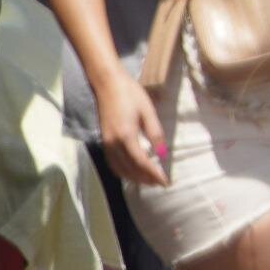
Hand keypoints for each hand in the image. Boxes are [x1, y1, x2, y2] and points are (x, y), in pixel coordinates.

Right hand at [93, 66, 170, 187]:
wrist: (107, 85)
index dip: (154, 174)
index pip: (141, 162)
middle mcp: (113, 144)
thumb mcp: (148, 112)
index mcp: (126, 136)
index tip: (165, 182)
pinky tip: (133, 172)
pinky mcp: (103, 142)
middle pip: (130, 169)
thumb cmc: (131, 95)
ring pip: (120, 169)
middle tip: (160, 184)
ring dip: (134, 178)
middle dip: (146, 179)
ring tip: (150, 181)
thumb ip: (155, 133)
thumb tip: (162, 154)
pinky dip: (123, 172)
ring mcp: (106, 144)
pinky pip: (112, 164)